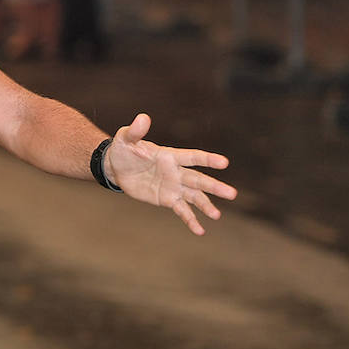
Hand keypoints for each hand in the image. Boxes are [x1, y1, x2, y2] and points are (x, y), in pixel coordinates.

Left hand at [106, 113, 236, 235]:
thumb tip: (142, 118)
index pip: (192, 157)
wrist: (116, 168)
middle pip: (198, 180)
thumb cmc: (123, 150)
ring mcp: (174, 186)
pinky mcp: (168, 199)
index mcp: (170, 156)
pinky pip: (182, 210)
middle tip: (232, 194)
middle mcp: (177, 172)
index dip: (207, 159)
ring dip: (206, 205)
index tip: (224, 163)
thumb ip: (135, 132)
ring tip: (217, 215)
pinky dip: (191, 220)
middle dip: (214, 187)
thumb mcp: (125, 139)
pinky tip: (200, 230)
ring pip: (194, 196)